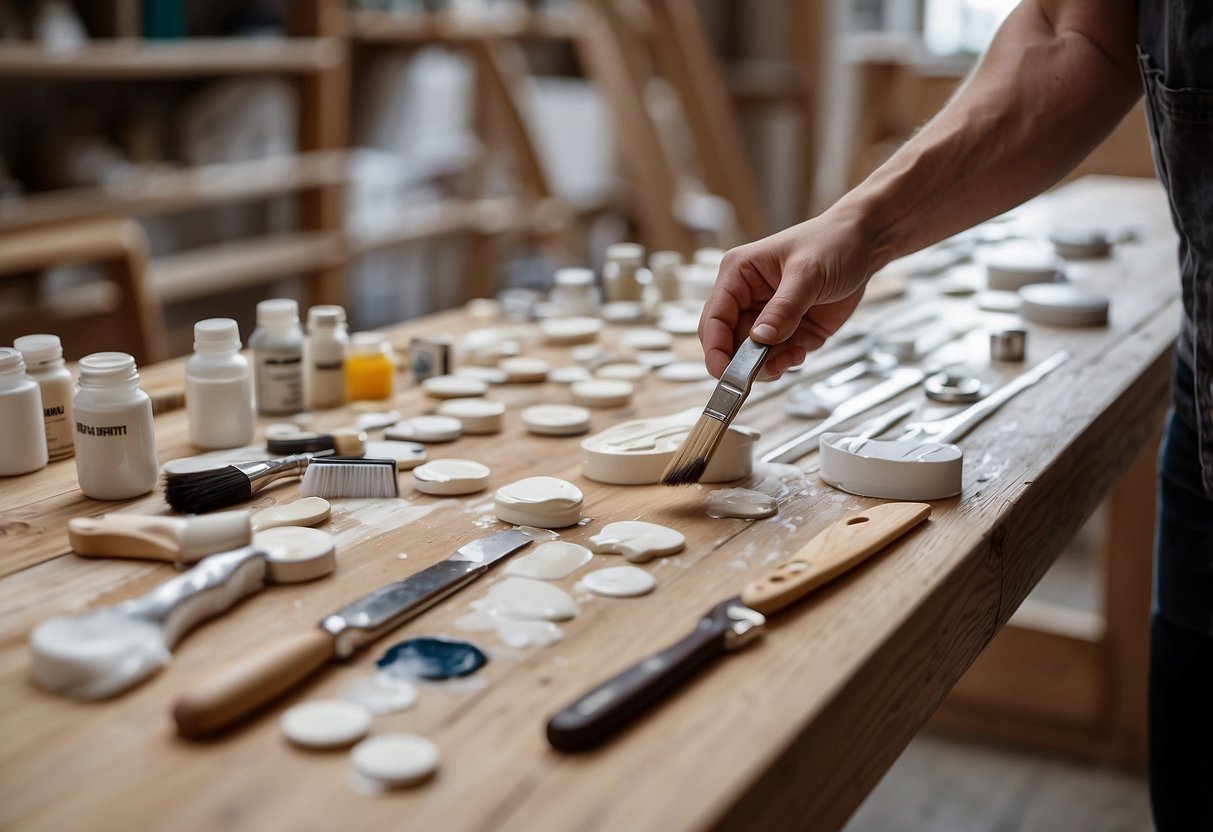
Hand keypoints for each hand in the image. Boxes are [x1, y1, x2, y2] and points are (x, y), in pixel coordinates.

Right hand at [698, 210, 876, 379]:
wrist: (865, 245)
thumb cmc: (832, 243)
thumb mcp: (808, 273)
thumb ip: (783, 308)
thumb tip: (759, 339)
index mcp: (738, 275)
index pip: (715, 318)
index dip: (716, 349)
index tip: (726, 374)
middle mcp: (747, 298)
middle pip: (728, 343)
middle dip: (744, 362)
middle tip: (767, 370)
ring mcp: (767, 317)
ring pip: (751, 357)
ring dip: (768, 365)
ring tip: (792, 356)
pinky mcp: (789, 332)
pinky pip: (777, 358)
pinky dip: (786, 362)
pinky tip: (801, 352)